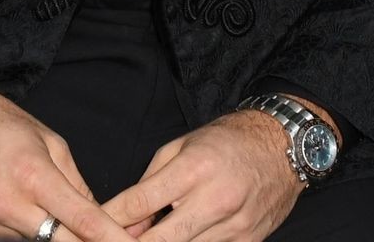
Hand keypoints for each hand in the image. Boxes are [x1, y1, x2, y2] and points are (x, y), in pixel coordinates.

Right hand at [0, 55, 136, 241]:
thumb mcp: (47, 139)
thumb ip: (75, 183)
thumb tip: (97, 217)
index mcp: (32, 175)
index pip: (82, 220)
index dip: (111, 238)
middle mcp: (6, 204)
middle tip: (108, 237)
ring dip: (55, 236)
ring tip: (61, 218)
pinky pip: (9, 241)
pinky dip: (26, 234)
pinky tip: (31, 216)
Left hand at [102, 111, 302, 241]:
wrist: (283, 147)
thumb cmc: (226, 142)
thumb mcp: (180, 147)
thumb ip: (150, 183)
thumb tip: (127, 221)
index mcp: (193, 169)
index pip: (141, 203)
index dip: (111, 220)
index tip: (90, 229)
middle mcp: (215, 200)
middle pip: (161, 240)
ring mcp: (235, 226)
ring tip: (145, 238)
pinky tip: (180, 239)